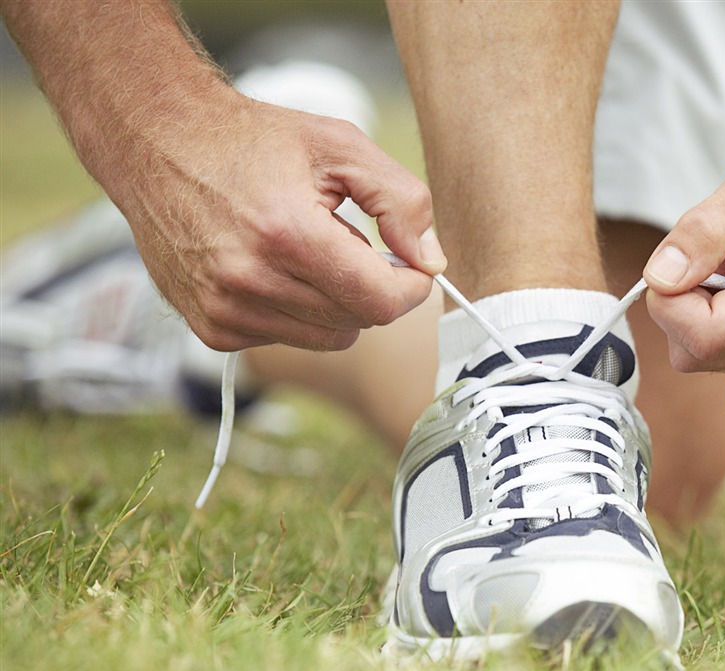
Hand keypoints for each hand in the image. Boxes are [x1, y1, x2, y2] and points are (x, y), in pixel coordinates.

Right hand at [112, 89, 444, 351]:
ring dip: (334, 301)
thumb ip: (401, 201)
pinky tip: (272, 267)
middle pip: (358, 322)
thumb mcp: (340, 146)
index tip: (412, 265)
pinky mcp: (212, 328)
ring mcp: (226, 310)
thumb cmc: (253, 140)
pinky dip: (296, 310)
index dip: (411, 288)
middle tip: (347, 240)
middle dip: (370, 286)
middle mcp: (250, 281)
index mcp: (287, 233)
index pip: (380, 302)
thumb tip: (430, 260)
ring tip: (305, 250)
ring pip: (327, 337)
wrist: (156, 143)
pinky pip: (288, 339)